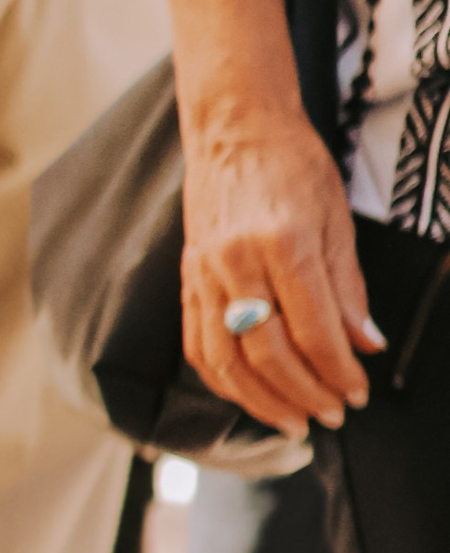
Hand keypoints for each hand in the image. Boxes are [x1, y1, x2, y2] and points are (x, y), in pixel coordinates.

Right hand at [180, 95, 379, 435]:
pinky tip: (250, 396)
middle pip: (267, 354)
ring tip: (294, 422)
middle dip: (304, 394)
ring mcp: (204, 274)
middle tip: (332, 415)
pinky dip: (223, 381)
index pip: (313, 330)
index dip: (338, 371)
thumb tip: (364, 344)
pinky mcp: (187, 280)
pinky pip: (198, 345)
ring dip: (262, 401)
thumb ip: (347, 288)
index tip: (358, 393)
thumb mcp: (336, 220)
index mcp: (282, 243)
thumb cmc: (292, 167)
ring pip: (227, 360)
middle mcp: (236, 263)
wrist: (234, 130)